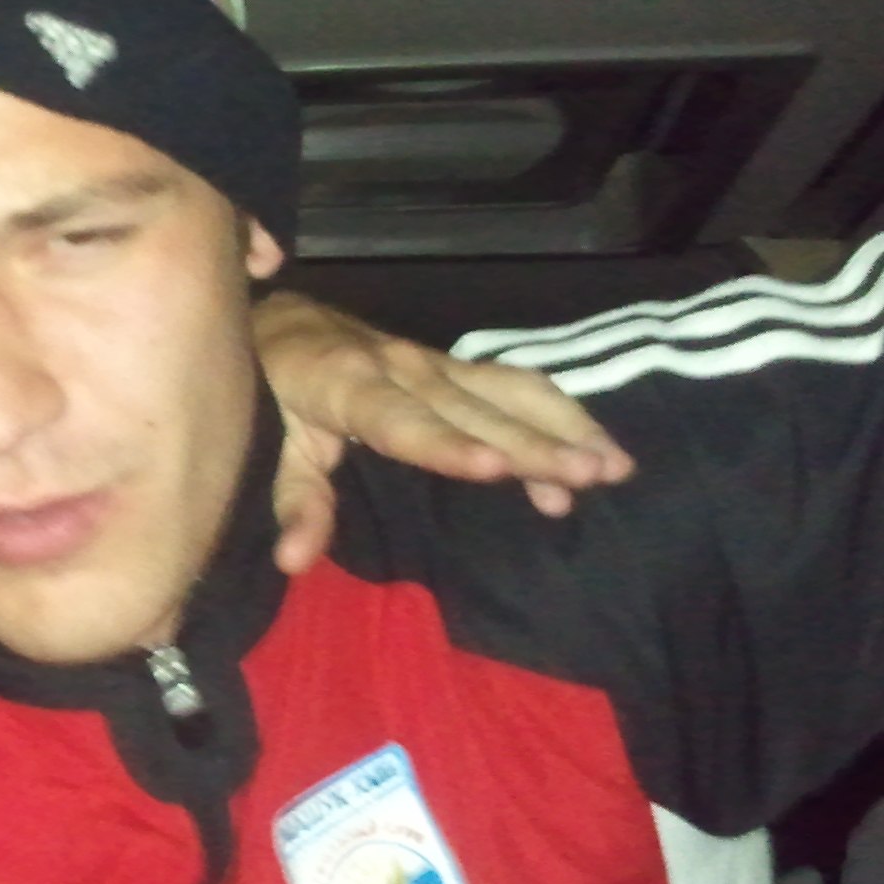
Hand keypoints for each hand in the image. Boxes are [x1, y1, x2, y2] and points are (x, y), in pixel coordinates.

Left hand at [254, 291, 635, 574]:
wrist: (276, 321)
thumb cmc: (269, 390)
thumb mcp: (269, 448)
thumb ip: (291, 502)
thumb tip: (293, 563)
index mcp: (347, 385)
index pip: (403, 422)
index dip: (449, 446)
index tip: (496, 468)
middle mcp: (401, 367)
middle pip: (475, 411)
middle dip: (537, 443)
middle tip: (594, 476)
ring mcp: (432, 361)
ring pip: (509, 390)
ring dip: (565, 426)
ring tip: (615, 467)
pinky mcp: (453, 364)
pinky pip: (511, 383)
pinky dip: (556, 413)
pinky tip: (593, 450)